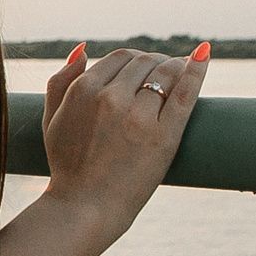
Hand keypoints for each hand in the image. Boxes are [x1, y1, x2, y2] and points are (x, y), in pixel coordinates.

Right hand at [42, 41, 209, 239]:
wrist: (85, 206)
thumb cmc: (68, 164)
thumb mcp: (51, 118)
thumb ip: (60, 80)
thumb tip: (84, 48)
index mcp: (82, 91)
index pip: (119, 57)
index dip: (134, 60)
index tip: (144, 68)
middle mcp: (110, 98)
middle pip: (143, 61)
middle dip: (155, 62)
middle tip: (163, 72)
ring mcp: (138, 116)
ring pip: (165, 72)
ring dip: (176, 65)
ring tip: (181, 69)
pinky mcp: (164, 135)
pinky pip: (185, 92)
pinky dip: (197, 70)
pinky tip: (204, 55)